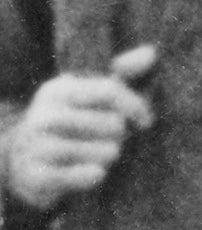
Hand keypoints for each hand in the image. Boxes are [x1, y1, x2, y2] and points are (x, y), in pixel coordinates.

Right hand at [3, 47, 156, 211]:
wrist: (22, 157)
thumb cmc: (71, 120)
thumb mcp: (90, 92)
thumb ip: (122, 72)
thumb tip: (151, 53)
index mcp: (59, 90)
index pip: (110, 91)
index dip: (136, 106)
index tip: (146, 121)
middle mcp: (43, 116)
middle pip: (112, 124)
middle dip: (121, 134)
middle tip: (110, 139)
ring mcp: (36, 147)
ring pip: (104, 152)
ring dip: (109, 156)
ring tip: (98, 153)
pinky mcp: (36, 176)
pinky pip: (84, 177)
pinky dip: (95, 175)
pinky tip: (93, 171)